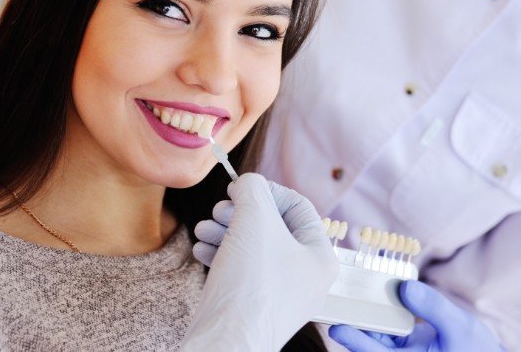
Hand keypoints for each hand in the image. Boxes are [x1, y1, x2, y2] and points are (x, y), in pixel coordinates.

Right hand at [181, 173, 337, 350]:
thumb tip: (246, 184)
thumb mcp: (255, 218)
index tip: (240, 189)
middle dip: (239, 213)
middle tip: (219, 211)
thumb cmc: (250, 283)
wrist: (226, 342)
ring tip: (202, 230)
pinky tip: (201, 251)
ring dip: (224, 231)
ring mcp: (279, 295)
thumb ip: (253, 188)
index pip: (298, 206)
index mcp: (320, 256)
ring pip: (252, 247)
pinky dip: (220, 254)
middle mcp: (305, 277)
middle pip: (271, 226)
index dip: (267, 191)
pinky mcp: (253, 307)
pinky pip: (240, 270)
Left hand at [329, 280, 504, 351]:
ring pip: (378, 327)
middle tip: (339, 295)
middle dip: (356, 317)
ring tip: (354, 280)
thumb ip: (433, 308)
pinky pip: (389, 320)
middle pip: (370, 338)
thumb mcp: (460, 328)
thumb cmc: (477, 350)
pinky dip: (384, 303)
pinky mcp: (406, 339)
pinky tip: (379, 277)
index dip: (355, 342)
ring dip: (369, 306)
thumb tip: (405, 286)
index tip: (337, 328)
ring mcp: (402, 349)